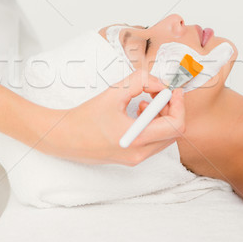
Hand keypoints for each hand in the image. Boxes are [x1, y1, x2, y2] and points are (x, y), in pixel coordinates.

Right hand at [37, 70, 185, 165]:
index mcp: (137, 139)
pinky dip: (152, 125)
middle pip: (173, 133)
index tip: (173, 90)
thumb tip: (159, 82)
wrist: (63, 138)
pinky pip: (152, 142)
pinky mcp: (130, 158)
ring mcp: (135, 159)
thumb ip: (140, 82)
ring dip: (162, 117)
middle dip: (171, 109)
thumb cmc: (84, 117)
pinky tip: (137, 112)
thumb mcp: (113, 93)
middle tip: (161, 93)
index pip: (175, 126)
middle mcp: (139, 154)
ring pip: (164, 138)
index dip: (179, 105)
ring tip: (145, 101)